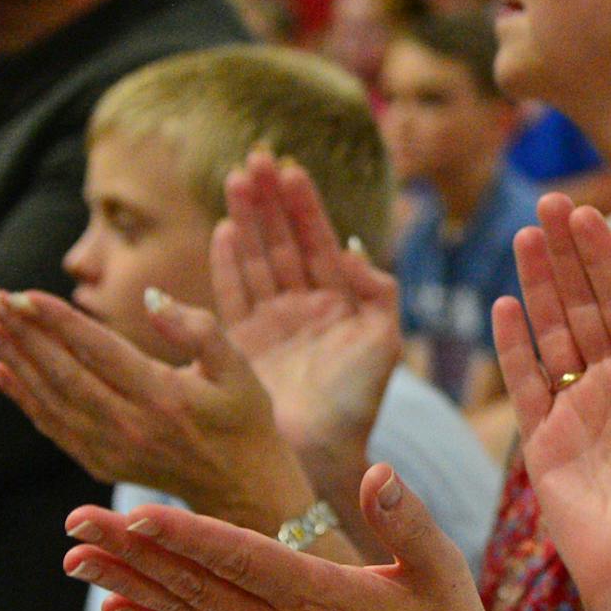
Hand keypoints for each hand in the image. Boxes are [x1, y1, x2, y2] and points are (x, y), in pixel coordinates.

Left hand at [0, 286, 312, 532]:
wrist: (243, 489)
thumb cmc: (244, 420)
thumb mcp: (238, 368)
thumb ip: (198, 327)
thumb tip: (150, 297)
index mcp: (162, 396)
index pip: (97, 350)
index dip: (56, 321)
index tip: (21, 294)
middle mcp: (129, 425)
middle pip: (62, 372)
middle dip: (20, 332)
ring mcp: (110, 449)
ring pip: (48, 399)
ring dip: (12, 361)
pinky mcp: (100, 463)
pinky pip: (49, 425)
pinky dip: (19, 396)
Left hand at [65, 463, 554, 610]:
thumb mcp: (442, 569)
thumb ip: (406, 520)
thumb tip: (379, 472)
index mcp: (321, 596)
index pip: (240, 558)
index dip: (186, 535)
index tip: (136, 512)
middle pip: (194, 584)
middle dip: (131, 551)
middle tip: (75, 520)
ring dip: (127, 583)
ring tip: (74, 556)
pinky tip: (113, 605)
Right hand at [213, 151, 400, 479]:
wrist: (321, 454)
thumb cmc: (358, 402)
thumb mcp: (385, 340)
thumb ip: (378, 289)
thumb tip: (351, 247)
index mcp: (339, 302)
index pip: (319, 241)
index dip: (305, 205)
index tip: (292, 168)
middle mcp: (302, 307)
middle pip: (283, 241)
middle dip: (270, 199)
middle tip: (256, 157)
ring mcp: (270, 323)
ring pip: (256, 258)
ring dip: (246, 218)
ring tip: (235, 179)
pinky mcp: (241, 343)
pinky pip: (232, 293)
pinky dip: (227, 262)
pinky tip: (225, 230)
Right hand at [492, 194, 610, 610]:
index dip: (605, 257)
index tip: (586, 213)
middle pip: (584, 306)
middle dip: (566, 257)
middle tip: (546, 206)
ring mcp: (575, 409)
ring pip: (552, 333)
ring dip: (539, 287)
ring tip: (522, 239)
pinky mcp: (543, 440)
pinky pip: (524, 381)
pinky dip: (513, 345)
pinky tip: (505, 306)